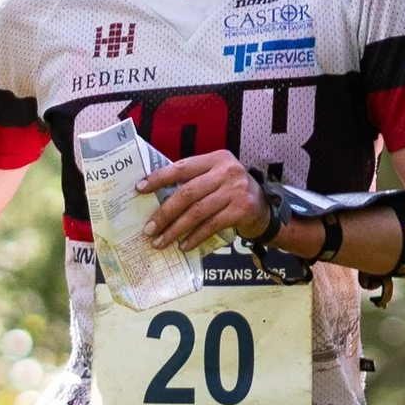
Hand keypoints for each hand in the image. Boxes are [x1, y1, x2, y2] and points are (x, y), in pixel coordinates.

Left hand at [134, 150, 270, 250]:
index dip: (159, 178)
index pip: (182, 167)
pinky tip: (184, 245)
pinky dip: (195, 237)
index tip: (140, 189)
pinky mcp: (242, 209)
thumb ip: (194, 182)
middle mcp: (227, 171)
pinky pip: (212, 225)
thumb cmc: (232, 193)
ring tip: (160, 241)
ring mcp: (236, 190)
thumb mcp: (216, 178)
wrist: (265, 208)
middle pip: (187, 193)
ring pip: (197, 212)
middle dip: (165, 213)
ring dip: (176, 229)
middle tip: (149, 229)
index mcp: (216, 159)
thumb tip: (157, 199)